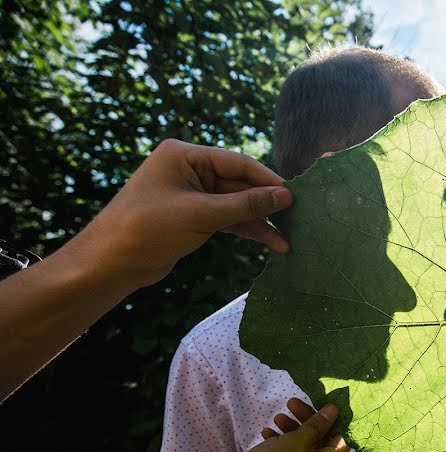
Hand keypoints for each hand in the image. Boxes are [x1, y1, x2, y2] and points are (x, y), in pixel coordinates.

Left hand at [74, 138, 293, 289]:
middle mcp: (188, 170)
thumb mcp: (201, 214)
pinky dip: (246, 230)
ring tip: (288, 237)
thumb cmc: (148, 229)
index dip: (267, 180)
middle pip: (238, 183)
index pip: (236, 162)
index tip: (294, 195)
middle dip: (265, 203)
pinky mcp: (191, 217)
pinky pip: (226, 219)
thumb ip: (245, 204)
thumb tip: (285, 195)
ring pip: (234, 204)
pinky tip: (269, 242)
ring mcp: (190, 194)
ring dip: (259, 221)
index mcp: (184, 155)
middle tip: (298, 217)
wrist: (110, 264)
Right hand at [216, 402, 347, 451]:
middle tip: (290, 402)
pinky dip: (281, 444)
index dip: (334, 418)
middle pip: (321, 440)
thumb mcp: (294, 442)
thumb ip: (315, 426)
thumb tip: (335, 412)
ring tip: (275, 418)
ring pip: (303, 449)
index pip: (342, 437)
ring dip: (292, 430)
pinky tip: (265, 434)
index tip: (320, 399)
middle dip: (307, 420)